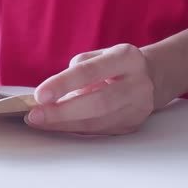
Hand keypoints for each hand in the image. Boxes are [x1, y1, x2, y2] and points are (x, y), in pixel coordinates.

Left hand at [26, 44, 155, 134]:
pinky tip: (57, 126)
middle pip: (97, 103)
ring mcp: (138, 107)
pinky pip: (99, 131)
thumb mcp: (99, 56)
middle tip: (34, 116)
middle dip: (62, 112)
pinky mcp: (132, 125)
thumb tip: (50, 97)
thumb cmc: (114, 65)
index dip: (63, 84)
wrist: (152, 77)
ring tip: (40, 122)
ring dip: (65, 124)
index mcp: (126, 57)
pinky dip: (75, 129)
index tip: (39, 96)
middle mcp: (138, 83)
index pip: (90, 71)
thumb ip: (77, 71)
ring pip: (98, 122)